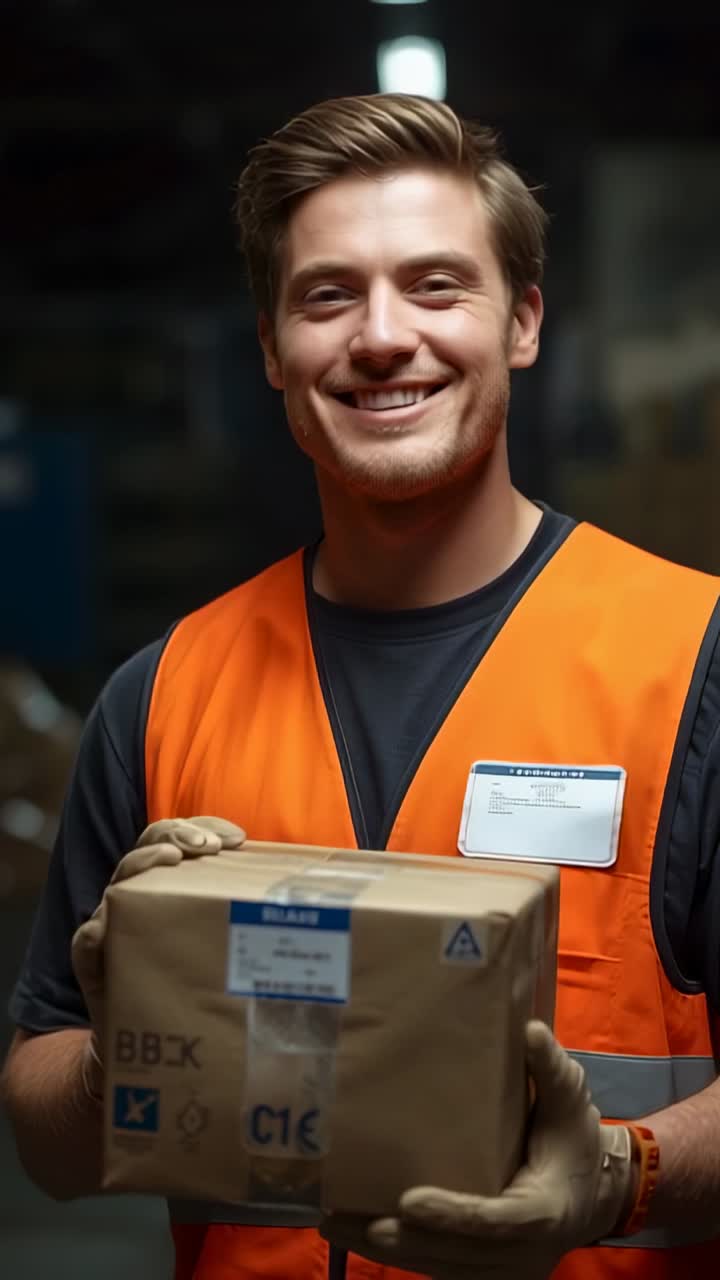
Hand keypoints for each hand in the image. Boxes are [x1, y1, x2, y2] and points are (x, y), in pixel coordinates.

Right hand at [71, 816, 245, 1097]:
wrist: (153, 1051)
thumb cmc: (199, 991)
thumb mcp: (233, 949)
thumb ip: (261, 923)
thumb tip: (322, 905)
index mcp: (172, 886)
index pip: (183, 837)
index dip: (205, 826)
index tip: (236, 837)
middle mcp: (141, 898)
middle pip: (150, 846)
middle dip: (179, 834)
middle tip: (208, 845)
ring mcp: (114, 926)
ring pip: (120, 880)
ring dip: (145, 863)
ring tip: (174, 858)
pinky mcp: (95, 964)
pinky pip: (88, 939)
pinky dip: (99, 928)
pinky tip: (114, 921)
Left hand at [321, 1022, 634, 1279]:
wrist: (594, 1192)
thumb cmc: (577, 1141)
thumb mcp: (572, 1101)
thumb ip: (551, 1069)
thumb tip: (531, 1031)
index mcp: (544, 1211)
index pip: (494, 1220)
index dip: (452, 1216)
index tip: (408, 1201)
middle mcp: (523, 1253)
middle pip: (456, 1256)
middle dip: (402, 1240)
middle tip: (348, 1220)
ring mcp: (503, 1269)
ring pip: (441, 1269)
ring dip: (389, 1251)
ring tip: (336, 1225)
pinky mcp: (485, 1272)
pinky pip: (440, 1268)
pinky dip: (401, 1254)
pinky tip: (357, 1235)